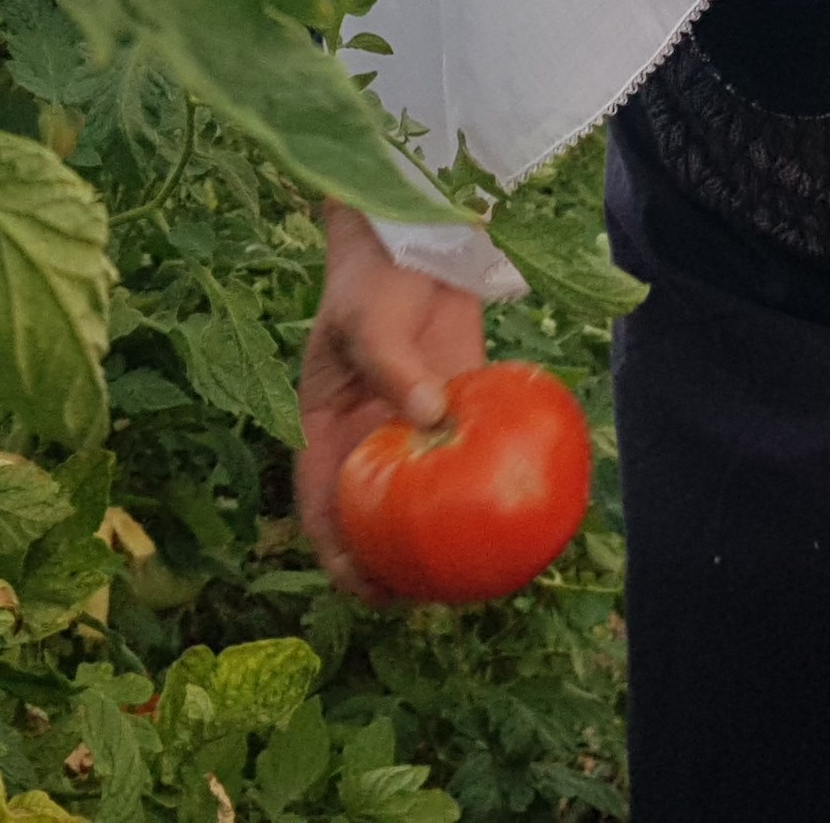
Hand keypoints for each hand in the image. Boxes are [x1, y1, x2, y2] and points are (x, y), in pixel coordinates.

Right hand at [297, 200, 488, 600]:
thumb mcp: (367, 324)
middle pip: (372, 513)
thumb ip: (394, 369)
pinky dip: (479, 481)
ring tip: (470, 572)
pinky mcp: (455, 402)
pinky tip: (509, 510)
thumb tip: (430, 416)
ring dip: (436, 531)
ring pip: (420, 491)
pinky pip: (466, 451)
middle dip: (390, 560)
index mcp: (324, 428)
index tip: (364, 587)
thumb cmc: (370, 280)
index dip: (336, 553)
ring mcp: (410, 422)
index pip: (321, 504)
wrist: (412, 232)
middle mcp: (365, 435)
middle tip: (427, 596)